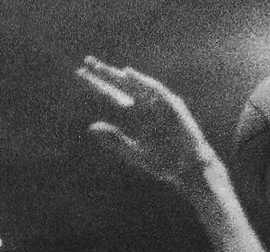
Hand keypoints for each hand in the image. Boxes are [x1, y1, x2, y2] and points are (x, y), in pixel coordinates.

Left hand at [78, 58, 219, 187]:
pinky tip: (128, 74)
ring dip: (121, 75)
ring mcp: (159, 104)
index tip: (80, 74)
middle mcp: (145, 105)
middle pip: (122, 85)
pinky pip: (155, 90)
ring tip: (103, 68)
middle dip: (105, 73)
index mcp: (136, 114)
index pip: (112, 95)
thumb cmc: (165, 163)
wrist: (189, 171)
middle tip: (88, 62)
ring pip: (136, 84)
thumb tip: (91, 127)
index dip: (96, 85)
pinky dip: (142, 81)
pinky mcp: (172, 106)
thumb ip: (115, 140)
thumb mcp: (135, 153)